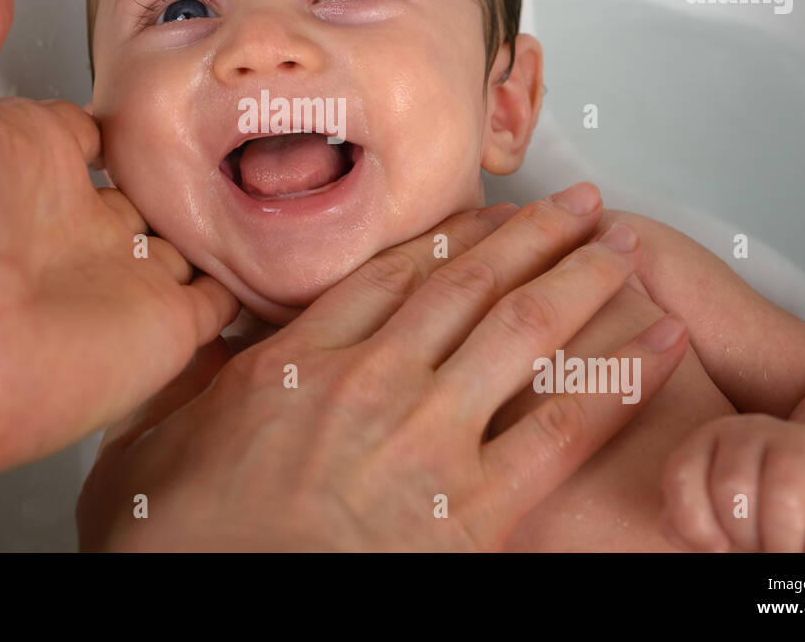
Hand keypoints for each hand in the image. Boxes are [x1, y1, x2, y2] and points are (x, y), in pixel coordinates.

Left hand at [0, 0, 237, 478]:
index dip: (127, 112)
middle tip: (243, 128)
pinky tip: (278, 250)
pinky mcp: (163, 329)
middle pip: (147, 188)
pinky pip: (223, 304)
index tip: (168, 89)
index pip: (91, 134)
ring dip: (225, 217)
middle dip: (186, 165)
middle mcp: (73, 227)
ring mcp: (122, 280)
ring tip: (280, 177)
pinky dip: (252, 282)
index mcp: (25, 168)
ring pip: (190, 242)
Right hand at [77, 188, 690, 549]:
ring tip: (621, 246)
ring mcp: (426, 437)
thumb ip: (179, 386)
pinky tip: (657, 341)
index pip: (391, 275)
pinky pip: (563, 425)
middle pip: (469, 284)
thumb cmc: (178, 545)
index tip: (483, 216)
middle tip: (575, 205)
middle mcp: (371, 381)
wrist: (208, 599)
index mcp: (297, 361)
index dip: (449, 238)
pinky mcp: (471, 508)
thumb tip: (181, 348)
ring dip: (581, 280)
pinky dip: (619, 376)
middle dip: (530, 236)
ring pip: (522, 330)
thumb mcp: (148, 444)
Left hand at [661, 413, 804, 550]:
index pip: (682, 475)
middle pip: (732, 487)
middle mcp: (748, 431)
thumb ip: (685, 526)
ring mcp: (799, 441)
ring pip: (784, 499)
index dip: (694, 524)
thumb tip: (706, 543)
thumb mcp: (709, 518)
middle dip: (744, 536)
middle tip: (757, 551)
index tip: (716, 547)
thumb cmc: (750, 518)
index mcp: (705, 442)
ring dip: (784, 546)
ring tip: (785, 555)